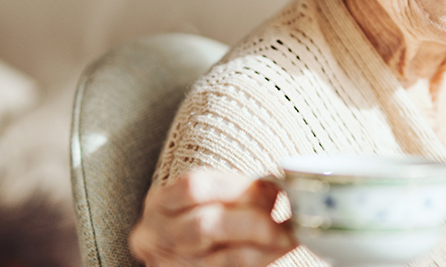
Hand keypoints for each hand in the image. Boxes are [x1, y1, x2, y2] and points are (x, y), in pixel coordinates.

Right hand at [129, 169, 296, 266]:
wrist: (179, 257)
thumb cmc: (199, 221)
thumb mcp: (205, 201)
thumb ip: (236, 194)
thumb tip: (279, 189)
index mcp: (160, 204)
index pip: (195, 187)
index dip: (240, 187)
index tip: (276, 190)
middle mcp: (156, 237)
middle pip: (207, 225)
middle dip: (255, 222)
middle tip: (287, 223)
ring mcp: (171, 266)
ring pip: (223, 259)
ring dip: (264, 248)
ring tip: (289, 240)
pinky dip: (259, 262)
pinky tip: (275, 254)